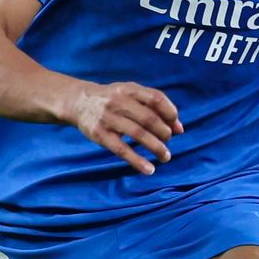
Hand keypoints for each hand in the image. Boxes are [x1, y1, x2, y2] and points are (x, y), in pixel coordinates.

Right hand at [66, 81, 183, 175]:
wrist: (79, 101)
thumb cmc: (113, 99)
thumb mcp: (130, 94)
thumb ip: (154, 107)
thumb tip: (179, 129)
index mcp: (129, 89)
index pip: (156, 98)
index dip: (170, 113)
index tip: (176, 127)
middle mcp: (119, 101)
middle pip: (149, 118)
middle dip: (164, 132)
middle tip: (168, 141)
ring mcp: (108, 118)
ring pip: (138, 134)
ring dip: (156, 147)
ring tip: (166, 156)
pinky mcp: (100, 134)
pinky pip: (121, 150)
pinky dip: (137, 161)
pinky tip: (149, 169)